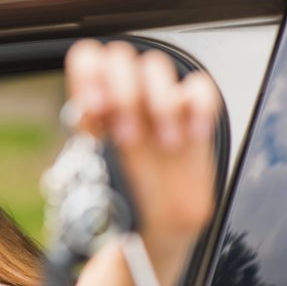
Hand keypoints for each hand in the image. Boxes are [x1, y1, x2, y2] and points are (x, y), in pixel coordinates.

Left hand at [64, 40, 219, 242]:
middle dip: (123, 93)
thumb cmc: (121, 203)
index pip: (87, 59)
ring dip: (159, 102)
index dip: (89, 74)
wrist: (155, 229)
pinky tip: (189, 136)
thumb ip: (91, 144)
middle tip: (127, 136)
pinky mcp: (192, 115)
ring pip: (157, 66)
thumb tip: (87, 117)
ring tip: (163, 143)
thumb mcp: (96, 178)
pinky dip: (198, 107)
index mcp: (95, 108)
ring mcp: (159, 103)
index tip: (95, 108)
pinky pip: (199, 87)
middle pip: (121, 57)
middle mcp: (125, 98)